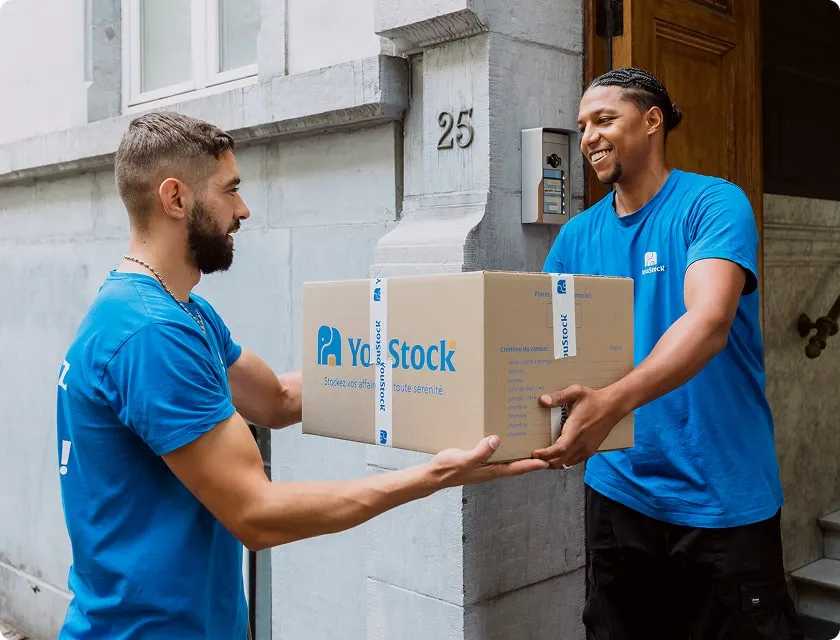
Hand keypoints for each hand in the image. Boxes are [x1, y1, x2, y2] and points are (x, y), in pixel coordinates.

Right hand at [429, 436, 549, 487]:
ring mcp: (484, 466)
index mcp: (491, 471)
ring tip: (530, 446)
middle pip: (516, 466)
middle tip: (545, 454)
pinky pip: (496, 456)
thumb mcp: (464, 459)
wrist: (433, 475)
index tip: (547, 462)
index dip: (532, 465)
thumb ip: (480, 452)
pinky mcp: (478, 461)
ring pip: (507, 461)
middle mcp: (491, 469)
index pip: (517, 468)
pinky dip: (505, 450)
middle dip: (531, 461)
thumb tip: (497, 441)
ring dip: (519, 456)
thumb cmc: (448, 469)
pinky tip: (504, 442)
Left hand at [531, 385, 626, 468]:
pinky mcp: (590, 450)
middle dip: (546, 461)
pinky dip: (564, 461)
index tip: (535, 453)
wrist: (613, 406)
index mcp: (575, 429)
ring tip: (543, 456)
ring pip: (567, 463)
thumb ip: (559, 396)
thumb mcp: (576, 392)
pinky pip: (574, 461)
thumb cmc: (594, 399)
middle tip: (534, 457)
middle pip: (560, 461)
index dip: (546, 454)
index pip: (559, 449)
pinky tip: (558, 455)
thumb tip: (543, 400)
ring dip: (554, 462)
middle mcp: (581, 442)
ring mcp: (586, 448)